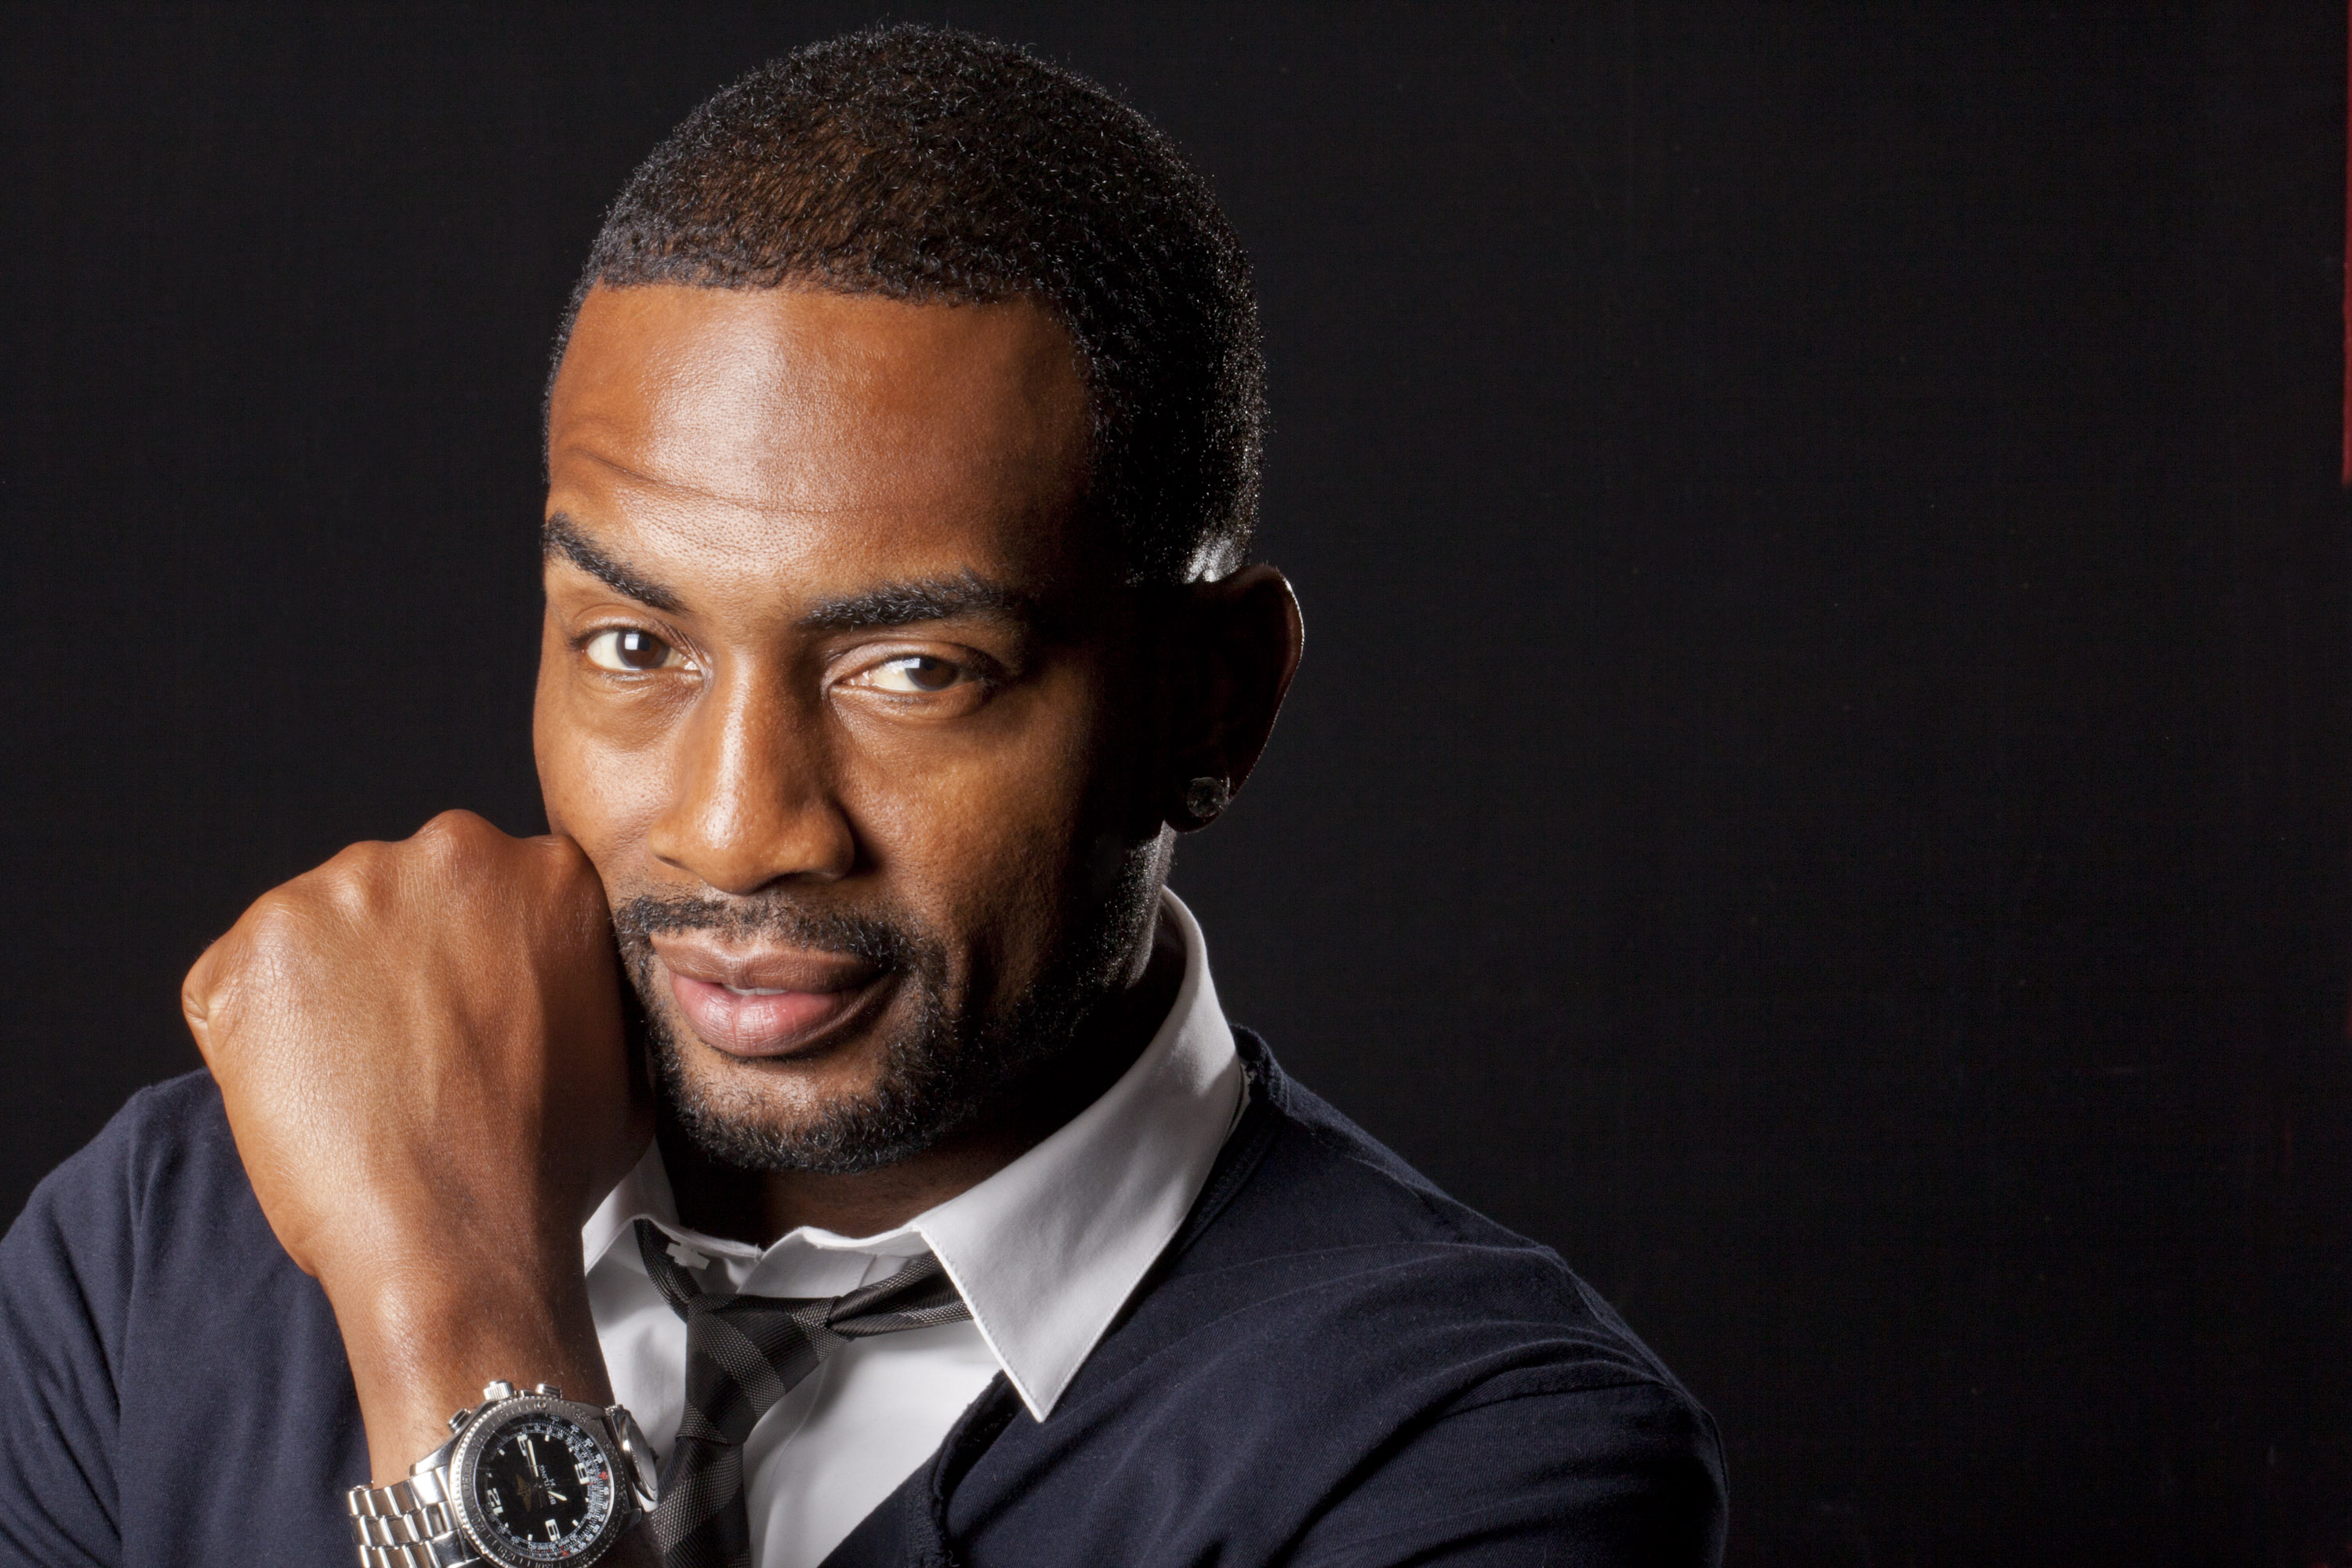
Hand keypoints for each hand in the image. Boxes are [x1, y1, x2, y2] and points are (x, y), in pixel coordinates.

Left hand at [182, 810, 649, 1478]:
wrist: (457, 1238)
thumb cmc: (544, 1165)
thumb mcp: (624, 1045)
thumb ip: (589, 975)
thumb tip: (571, 976)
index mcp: (550, 872)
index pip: (494, 885)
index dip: (475, 952)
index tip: (465, 1004)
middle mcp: (453, 854)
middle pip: (407, 890)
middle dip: (401, 955)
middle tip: (412, 1046)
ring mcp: (347, 890)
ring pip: (322, 925)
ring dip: (328, 986)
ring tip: (358, 1076)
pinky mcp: (259, 943)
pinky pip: (239, 973)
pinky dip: (254, 1027)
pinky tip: (305, 1085)